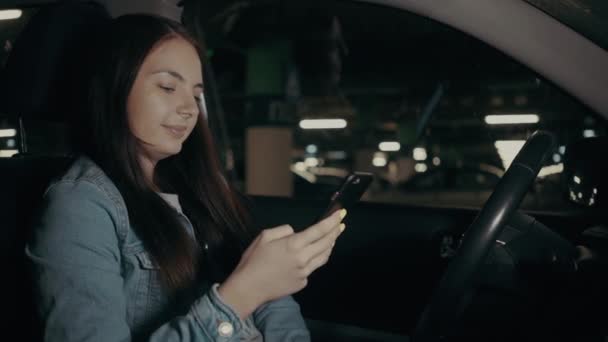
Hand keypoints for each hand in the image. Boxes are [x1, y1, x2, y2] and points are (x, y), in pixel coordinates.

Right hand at [217, 209, 346, 318]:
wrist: (248, 288)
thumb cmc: (253, 261)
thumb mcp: (264, 236)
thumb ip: (283, 230)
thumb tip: (295, 232)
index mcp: (294, 244)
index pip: (320, 230)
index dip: (332, 221)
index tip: (341, 213)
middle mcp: (303, 258)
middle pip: (327, 243)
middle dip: (336, 231)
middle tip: (341, 224)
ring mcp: (305, 272)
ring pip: (324, 257)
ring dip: (330, 245)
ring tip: (333, 238)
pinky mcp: (302, 283)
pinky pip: (312, 268)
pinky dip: (314, 260)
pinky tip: (311, 256)